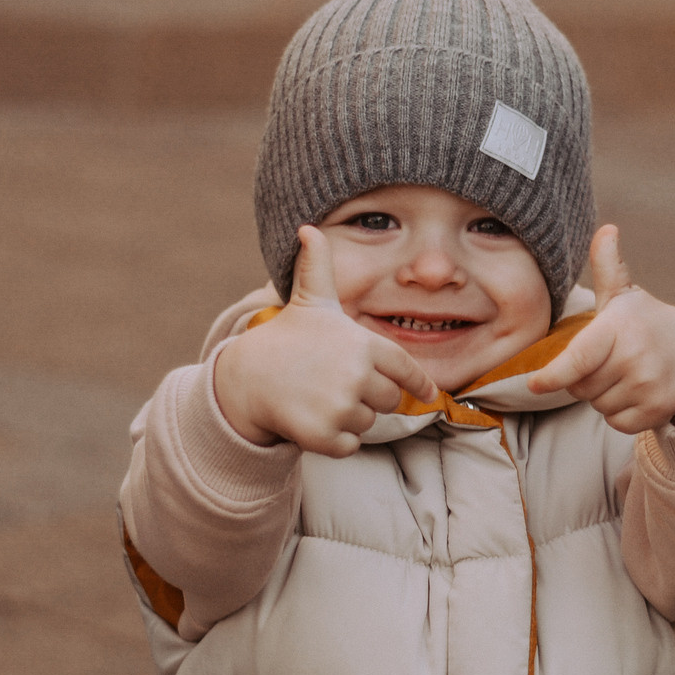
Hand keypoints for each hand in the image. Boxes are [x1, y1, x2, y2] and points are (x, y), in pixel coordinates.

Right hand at [213, 224, 440, 455]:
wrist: (245, 377)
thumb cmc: (285, 339)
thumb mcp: (310, 302)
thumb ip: (319, 267)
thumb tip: (309, 228)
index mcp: (364, 345)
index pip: (406, 370)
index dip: (419, 383)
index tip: (429, 393)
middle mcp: (358, 375)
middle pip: (389, 401)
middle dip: (368, 397)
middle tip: (335, 385)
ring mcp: (341, 406)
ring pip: (367, 423)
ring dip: (348, 418)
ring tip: (319, 398)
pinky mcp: (325, 435)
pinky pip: (349, 447)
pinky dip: (334, 441)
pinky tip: (312, 420)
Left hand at [526, 225, 674, 433]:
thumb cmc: (648, 324)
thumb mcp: (625, 297)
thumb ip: (608, 267)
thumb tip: (607, 229)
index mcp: (620, 327)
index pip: (580, 357)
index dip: (554, 374)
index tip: (535, 384)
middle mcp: (635, 357)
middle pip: (580, 386)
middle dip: (586, 379)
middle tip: (610, 361)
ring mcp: (649, 385)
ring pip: (598, 406)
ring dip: (604, 396)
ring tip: (628, 375)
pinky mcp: (658, 410)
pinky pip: (617, 423)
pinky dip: (621, 414)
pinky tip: (637, 393)